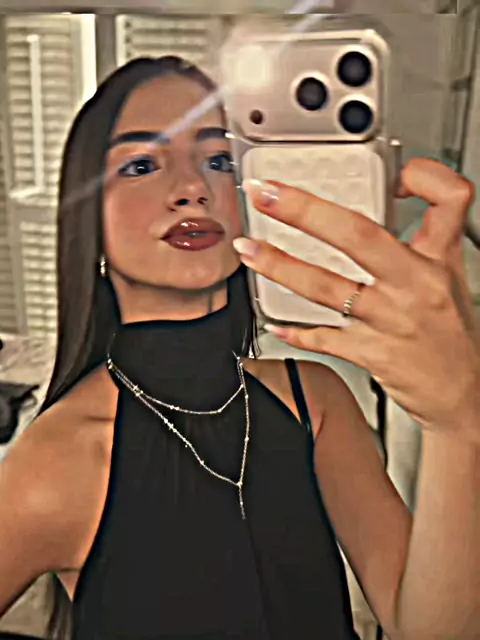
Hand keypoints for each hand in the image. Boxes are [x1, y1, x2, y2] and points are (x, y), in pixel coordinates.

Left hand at [233, 159, 479, 437]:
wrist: (465, 392)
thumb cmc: (452, 335)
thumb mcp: (448, 279)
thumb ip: (419, 242)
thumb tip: (375, 212)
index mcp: (437, 261)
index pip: (446, 199)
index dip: (423, 176)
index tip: (394, 174)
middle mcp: (414, 286)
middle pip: (358, 236)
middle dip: (305, 211)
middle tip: (269, 195)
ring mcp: (391, 321)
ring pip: (327, 287)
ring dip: (280, 266)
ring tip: (250, 249)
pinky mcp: (373, 354)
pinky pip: (325, 339)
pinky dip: (296, 331)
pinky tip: (274, 324)